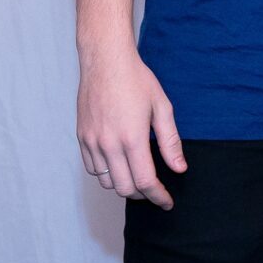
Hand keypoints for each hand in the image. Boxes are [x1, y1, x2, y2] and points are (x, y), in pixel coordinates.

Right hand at [76, 43, 186, 208]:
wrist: (106, 61)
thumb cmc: (137, 80)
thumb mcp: (162, 107)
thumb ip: (170, 141)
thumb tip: (179, 168)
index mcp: (132, 138)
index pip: (145, 181)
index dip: (158, 196)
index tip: (167, 202)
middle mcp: (109, 144)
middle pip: (124, 188)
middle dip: (142, 194)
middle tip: (155, 190)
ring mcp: (92, 142)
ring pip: (106, 182)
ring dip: (124, 185)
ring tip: (138, 177)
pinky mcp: (82, 138)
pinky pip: (92, 168)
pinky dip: (107, 174)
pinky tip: (119, 165)